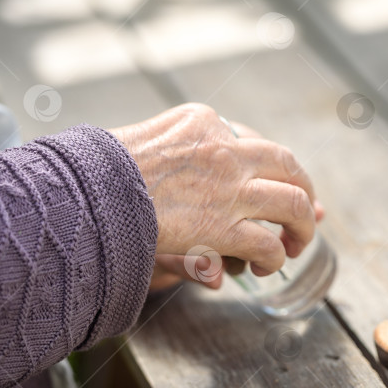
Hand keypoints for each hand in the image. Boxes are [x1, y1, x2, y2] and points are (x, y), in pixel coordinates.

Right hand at [109, 103, 321, 277]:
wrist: (82, 191)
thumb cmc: (98, 172)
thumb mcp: (141, 149)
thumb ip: (177, 169)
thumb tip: (199, 179)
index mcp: (203, 121)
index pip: (254, 141)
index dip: (276, 167)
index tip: (285, 182)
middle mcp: (225, 148)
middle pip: (287, 165)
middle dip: (303, 191)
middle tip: (305, 213)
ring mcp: (228, 185)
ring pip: (292, 203)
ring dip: (302, 227)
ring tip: (295, 245)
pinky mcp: (223, 226)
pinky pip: (267, 244)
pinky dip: (273, 258)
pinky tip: (263, 265)